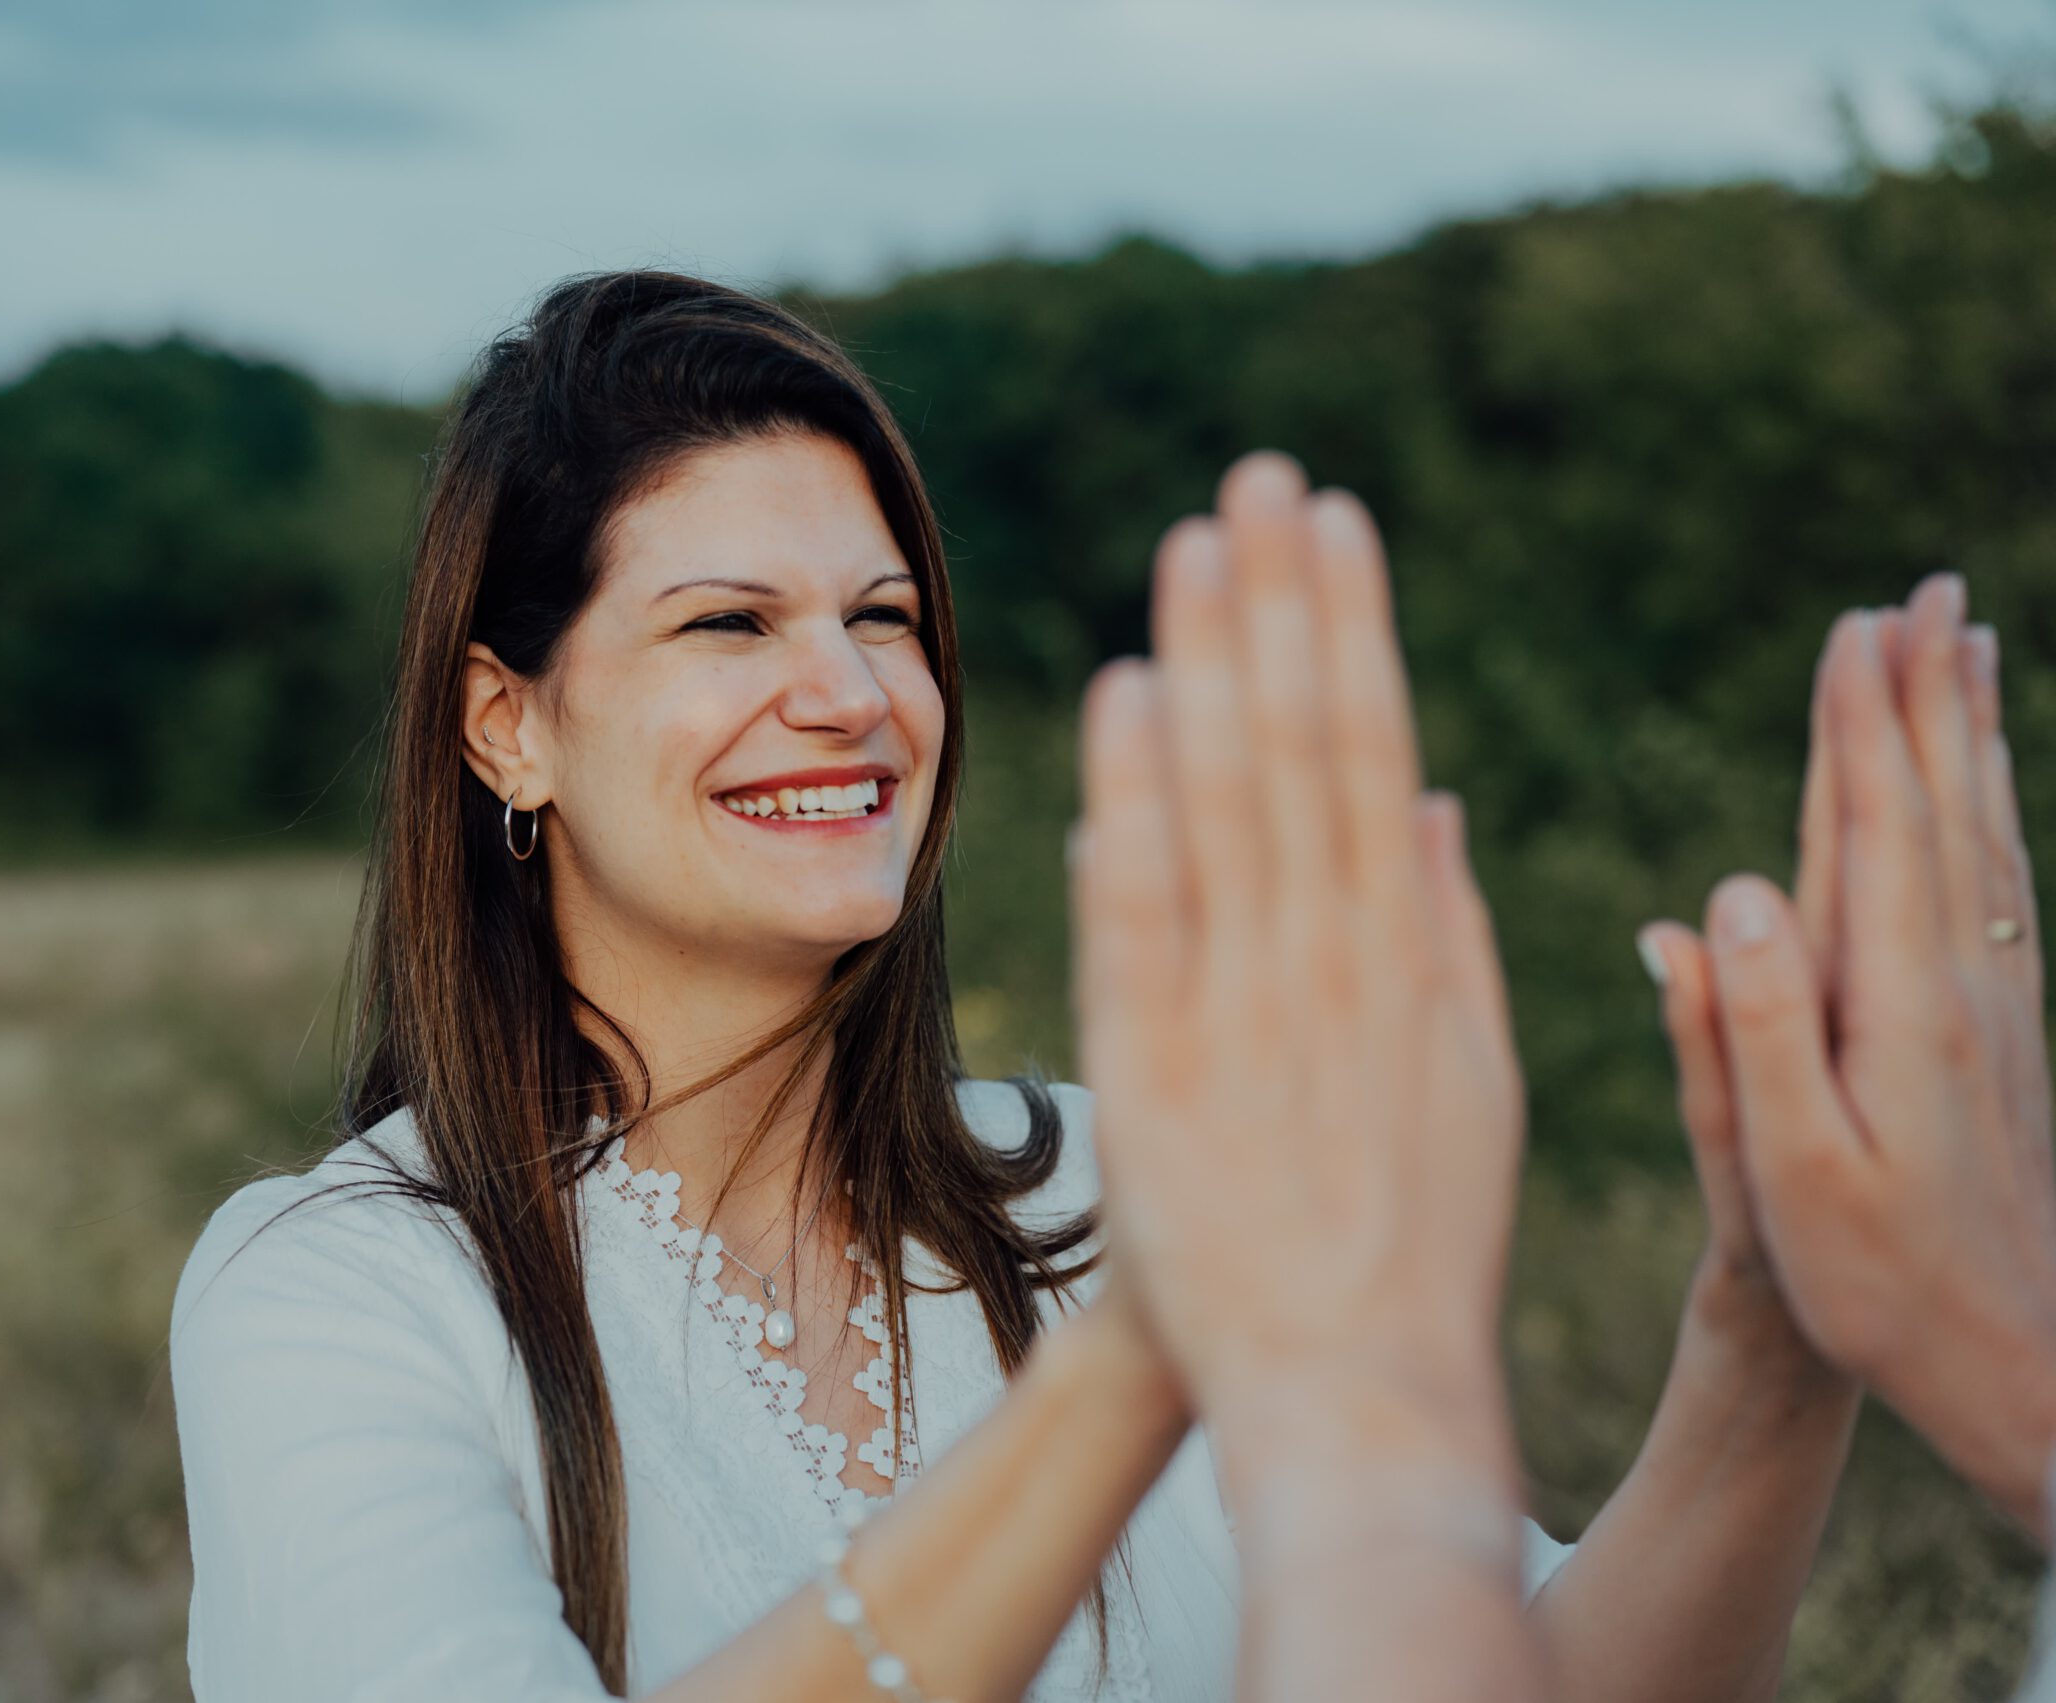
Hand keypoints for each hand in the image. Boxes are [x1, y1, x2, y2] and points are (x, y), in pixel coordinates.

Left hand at [1066, 452, 1526, 1474]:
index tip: (1329, 521)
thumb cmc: (1412, 1242)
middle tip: (1259, 474)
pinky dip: (1137, 797)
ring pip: (1229, 797)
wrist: (1352, 1390)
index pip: (1369, 748)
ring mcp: (1245, 1003)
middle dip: (1282, 602)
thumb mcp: (1467, 1077)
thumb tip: (1422, 800)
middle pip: (1303, 743)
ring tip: (1197, 540)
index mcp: (1406, 949)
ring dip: (1213, 660)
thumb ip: (1444, 930)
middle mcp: (1330, 955)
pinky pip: (1142, 906)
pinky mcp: (1155, 1062)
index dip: (1346, 627)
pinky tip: (1125, 694)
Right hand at [1676, 575, 2055, 1535]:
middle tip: (1932, 593)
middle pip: (1945, 808)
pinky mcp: (2010, 1038)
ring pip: (1985, 837)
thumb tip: (1725, 896)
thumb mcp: (1787, 1174)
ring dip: (1971, 736)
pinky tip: (1985, 797)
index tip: (1855, 626)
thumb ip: (1750, 1032)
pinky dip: (1991, 814)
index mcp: (1892, 1009)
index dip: (1861, 725)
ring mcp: (1997, 1009)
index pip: (1875, 831)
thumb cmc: (1884, 1285)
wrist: (2026, 1368)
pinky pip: (2002, 890)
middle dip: (1929, 696)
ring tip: (1970, 651)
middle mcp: (1958, 988)